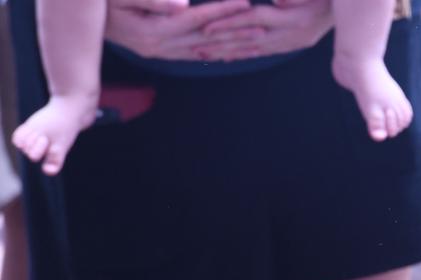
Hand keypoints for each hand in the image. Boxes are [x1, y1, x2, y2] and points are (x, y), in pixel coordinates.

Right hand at [105, 0, 252, 60]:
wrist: (75, 11)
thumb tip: (183, 5)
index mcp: (151, 31)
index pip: (197, 20)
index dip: (223, 10)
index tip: (246, 2)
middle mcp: (158, 46)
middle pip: (206, 40)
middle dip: (237, 32)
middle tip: (264, 27)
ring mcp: (158, 51)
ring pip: (204, 50)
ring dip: (233, 46)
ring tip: (259, 42)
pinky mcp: (158, 50)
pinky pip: (194, 54)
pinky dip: (216, 51)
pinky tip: (234, 52)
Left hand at [193, 0, 334, 61]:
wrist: (358, 5)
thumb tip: (278, 2)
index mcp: (293, 17)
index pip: (252, 20)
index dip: (227, 23)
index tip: (204, 28)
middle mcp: (292, 33)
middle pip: (249, 39)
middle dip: (221, 44)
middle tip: (195, 50)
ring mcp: (295, 40)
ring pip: (256, 47)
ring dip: (230, 52)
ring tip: (206, 56)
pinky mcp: (297, 42)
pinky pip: (268, 50)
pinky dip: (247, 53)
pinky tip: (231, 56)